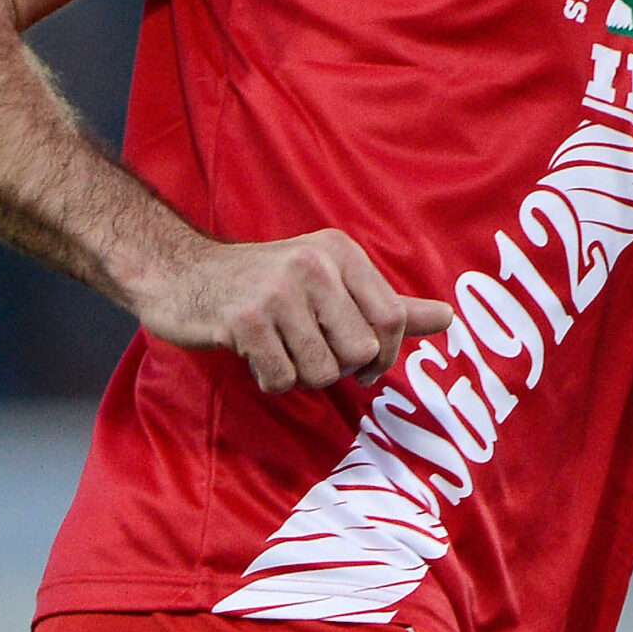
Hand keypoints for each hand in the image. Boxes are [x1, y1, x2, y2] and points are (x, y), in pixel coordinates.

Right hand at [136, 229, 454, 393]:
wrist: (182, 275)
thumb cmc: (264, 285)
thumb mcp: (330, 284)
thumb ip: (390, 307)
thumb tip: (450, 318)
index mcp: (341, 252)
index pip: (391, 321)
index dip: (381, 355)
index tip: (361, 362)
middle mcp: (314, 263)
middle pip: (358, 352)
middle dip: (335, 368)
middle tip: (307, 351)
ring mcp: (279, 290)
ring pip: (322, 371)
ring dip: (300, 376)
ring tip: (280, 350)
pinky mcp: (246, 320)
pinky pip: (282, 379)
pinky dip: (271, 380)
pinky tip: (255, 356)